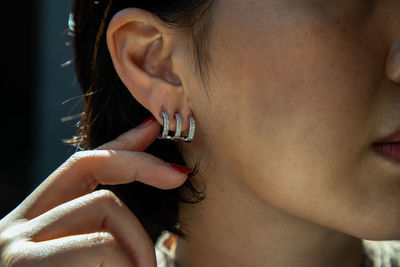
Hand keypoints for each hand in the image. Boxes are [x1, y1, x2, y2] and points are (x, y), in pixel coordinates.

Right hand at [0, 118, 188, 266]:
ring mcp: (18, 247)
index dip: (125, 144)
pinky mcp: (26, 265)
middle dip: (141, 228)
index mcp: (38, 222)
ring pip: (105, 214)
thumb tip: (160, 189)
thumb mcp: (83, 259)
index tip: (155, 128)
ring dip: (135, 253)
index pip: (86, 165)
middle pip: (103, 192)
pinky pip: (98, 250)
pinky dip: (122, 266)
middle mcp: (20, 227)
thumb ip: (103, 231)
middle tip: (153, 262)